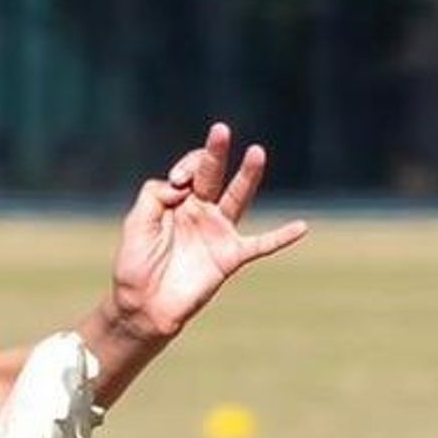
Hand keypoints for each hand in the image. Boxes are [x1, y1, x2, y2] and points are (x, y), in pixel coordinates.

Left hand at [109, 122, 307, 340]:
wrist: (143, 307)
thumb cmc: (136, 265)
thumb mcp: (137, 222)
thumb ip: (155, 195)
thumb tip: (184, 184)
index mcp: (177, 201)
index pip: (191, 170)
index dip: (187, 167)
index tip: (177, 182)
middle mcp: (201, 211)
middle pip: (213, 175)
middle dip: (216, 153)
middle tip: (220, 129)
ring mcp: (218, 233)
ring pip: (237, 198)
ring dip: (248, 177)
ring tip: (257, 152)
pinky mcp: (229, 257)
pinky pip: (261, 245)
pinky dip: (281, 237)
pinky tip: (301, 227)